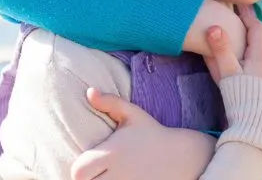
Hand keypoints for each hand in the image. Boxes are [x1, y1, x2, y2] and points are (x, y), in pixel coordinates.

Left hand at [71, 88, 214, 179]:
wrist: (182, 157)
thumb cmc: (152, 134)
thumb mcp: (133, 115)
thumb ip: (110, 102)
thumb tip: (89, 91)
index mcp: (114, 153)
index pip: (79, 171)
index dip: (80, 170)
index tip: (88, 166)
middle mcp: (120, 174)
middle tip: (95, 175)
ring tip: (105, 179)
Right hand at [204, 5, 261, 93]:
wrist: (257, 130)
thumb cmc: (239, 99)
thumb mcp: (226, 73)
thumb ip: (220, 49)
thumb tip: (213, 26)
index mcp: (260, 56)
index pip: (257, 28)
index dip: (249, 16)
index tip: (241, 7)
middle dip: (260, 31)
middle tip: (248, 30)